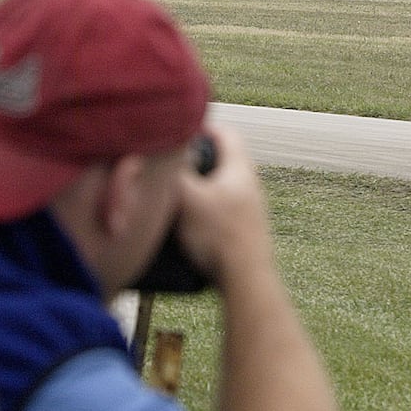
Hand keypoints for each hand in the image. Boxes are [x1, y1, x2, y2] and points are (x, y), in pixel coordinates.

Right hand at [176, 125, 274, 288]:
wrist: (246, 282)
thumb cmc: (219, 238)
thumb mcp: (187, 197)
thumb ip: (174, 170)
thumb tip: (161, 150)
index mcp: (240, 169)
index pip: (225, 132)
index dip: (201, 128)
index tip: (179, 134)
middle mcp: (249, 185)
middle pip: (221, 158)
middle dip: (196, 159)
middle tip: (173, 165)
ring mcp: (248, 209)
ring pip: (219, 184)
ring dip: (199, 186)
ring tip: (176, 195)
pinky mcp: (243, 230)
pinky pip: (220, 208)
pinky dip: (203, 208)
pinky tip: (186, 223)